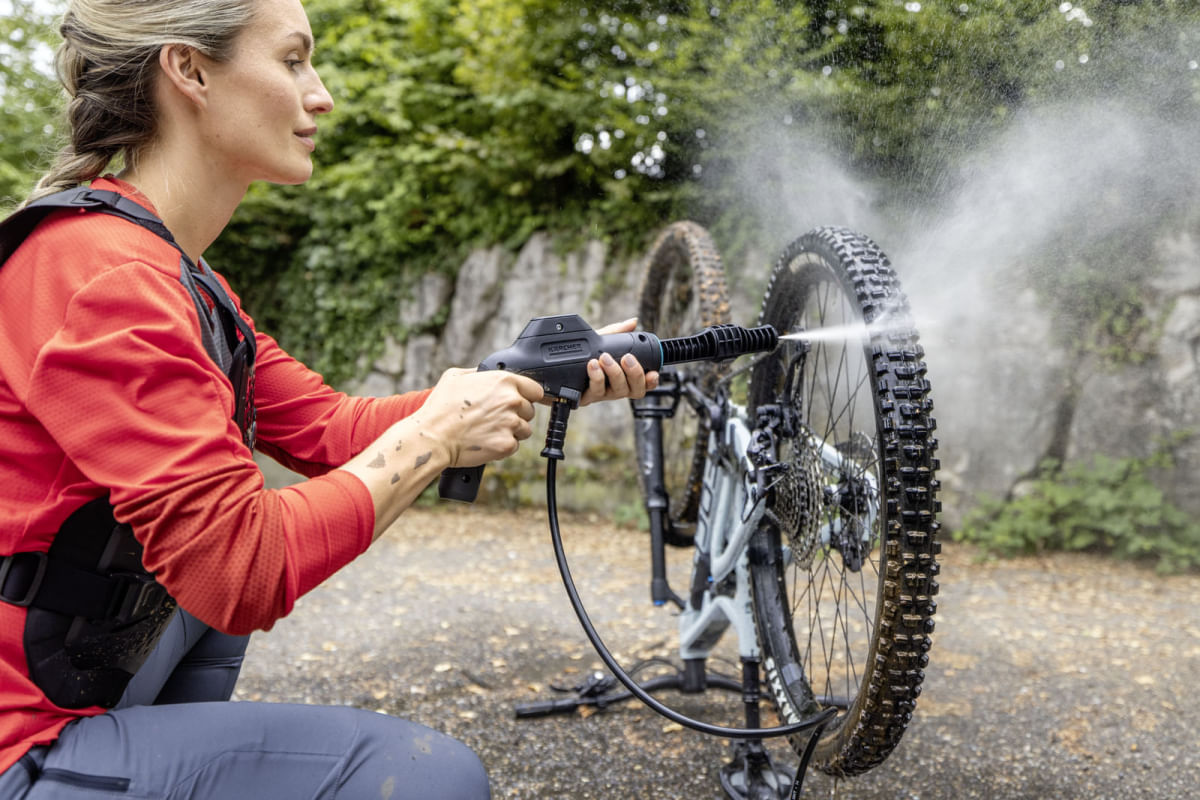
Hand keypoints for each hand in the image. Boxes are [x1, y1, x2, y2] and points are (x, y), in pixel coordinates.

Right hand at [416, 368, 544, 466]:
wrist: (433, 437)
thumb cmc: (440, 408)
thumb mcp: (455, 376)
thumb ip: (477, 372)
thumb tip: (484, 372)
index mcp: (503, 381)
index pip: (535, 389)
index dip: (528, 396)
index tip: (524, 402)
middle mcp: (511, 400)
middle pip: (529, 410)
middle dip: (516, 415)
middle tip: (494, 419)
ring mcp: (511, 423)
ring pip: (524, 429)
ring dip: (511, 431)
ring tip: (488, 430)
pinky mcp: (507, 444)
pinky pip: (514, 445)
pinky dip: (502, 446)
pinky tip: (486, 441)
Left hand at [579, 317, 659, 406]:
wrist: (550, 367)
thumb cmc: (578, 356)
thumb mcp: (598, 341)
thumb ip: (616, 333)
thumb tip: (633, 322)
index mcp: (621, 378)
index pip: (642, 384)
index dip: (651, 381)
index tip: (653, 372)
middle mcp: (613, 389)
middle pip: (634, 390)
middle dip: (634, 373)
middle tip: (627, 358)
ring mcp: (599, 394)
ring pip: (616, 392)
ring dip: (614, 373)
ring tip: (604, 357)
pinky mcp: (583, 397)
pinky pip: (594, 392)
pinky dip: (596, 378)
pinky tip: (592, 365)